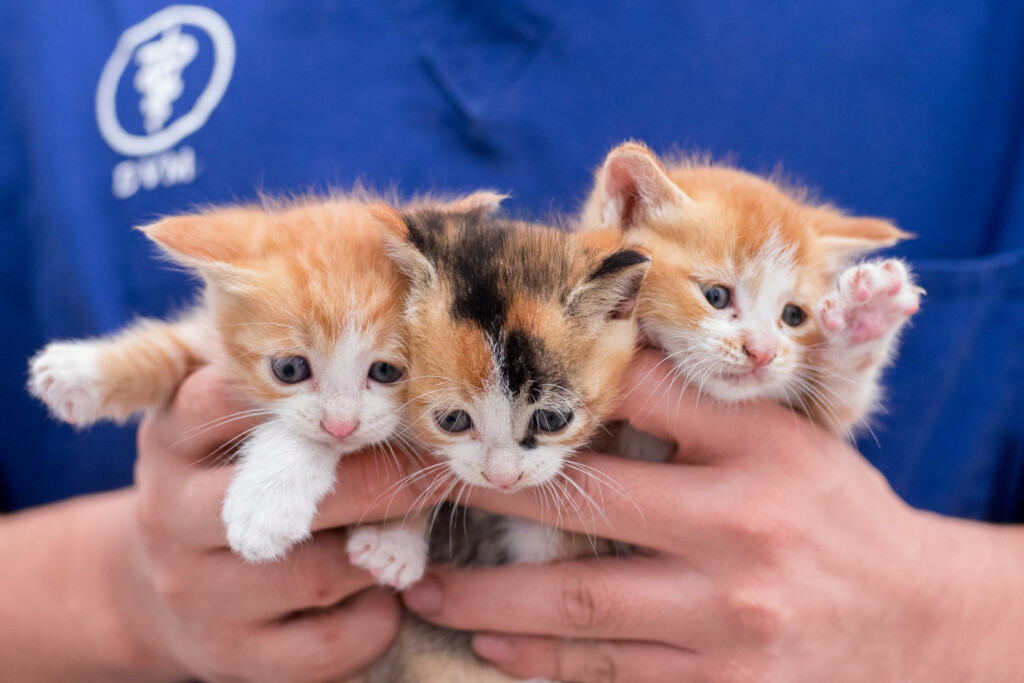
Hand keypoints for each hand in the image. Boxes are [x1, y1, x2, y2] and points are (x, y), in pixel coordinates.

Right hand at [122, 364, 433, 681]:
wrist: (162, 586)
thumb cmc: (226, 477)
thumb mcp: (222, 419)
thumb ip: (275, 380)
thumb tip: (389, 327)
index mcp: (171, 439)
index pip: (222, 399)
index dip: (303, 395)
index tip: (367, 396)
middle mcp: (171, 516)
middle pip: (287, 496)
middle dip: (376, 481)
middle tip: (431, 470)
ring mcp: (199, 595)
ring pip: (319, 574)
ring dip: (382, 551)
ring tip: (409, 531)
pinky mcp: (232, 659)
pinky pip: (330, 646)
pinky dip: (377, 618)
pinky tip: (386, 592)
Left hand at [401, 349, 1023, 681]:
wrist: (914, 619)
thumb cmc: (832, 513)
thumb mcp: (784, 439)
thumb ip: (696, 411)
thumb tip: (590, 376)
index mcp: (761, 451)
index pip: (643, 396)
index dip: (561, 388)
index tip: (489, 391)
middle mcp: (744, 533)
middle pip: (590, 505)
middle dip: (495, 495)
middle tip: (423, 492)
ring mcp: (730, 622)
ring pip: (584, 607)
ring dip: (493, 597)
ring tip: (429, 590)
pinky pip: (612, 675)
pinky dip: (542, 662)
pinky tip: (491, 644)